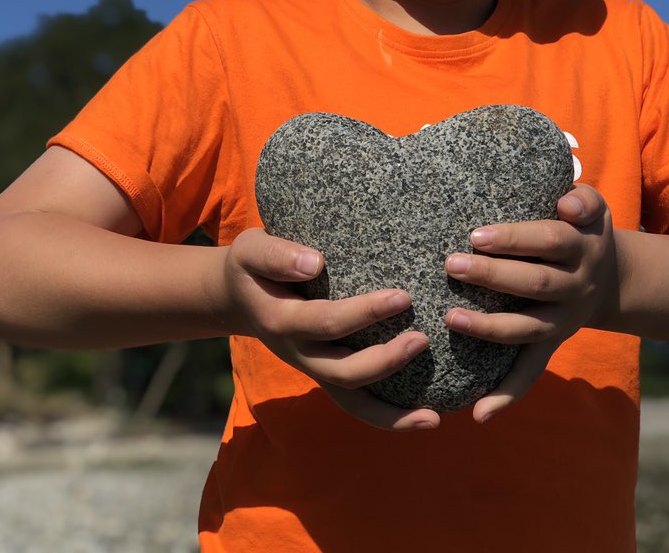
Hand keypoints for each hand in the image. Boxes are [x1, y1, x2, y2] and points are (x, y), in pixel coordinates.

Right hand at [223, 228, 438, 430]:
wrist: (235, 295)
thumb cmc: (251, 265)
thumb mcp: (251, 249)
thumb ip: (277, 255)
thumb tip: (315, 263)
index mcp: (280, 320)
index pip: (326, 322)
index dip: (364, 313)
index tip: (402, 297)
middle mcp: (297, 353)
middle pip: (342, 370)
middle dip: (385, 360)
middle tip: (423, 339)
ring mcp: (311, 368)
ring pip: (350, 401)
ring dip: (392, 411)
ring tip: (433, 416)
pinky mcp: (324, 373)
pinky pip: (356, 404)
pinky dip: (389, 418)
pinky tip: (426, 419)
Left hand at [443, 184, 616, 423]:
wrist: (612, 278)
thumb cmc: (584, 230)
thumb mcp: (595, 209)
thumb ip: (583, 199)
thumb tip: (567, 203)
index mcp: (580, 249)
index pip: (549, 241)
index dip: (515, 239)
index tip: (476, 234)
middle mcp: (573, 288)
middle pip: (534, 284)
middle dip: (492, 276)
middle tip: (451, 265)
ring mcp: (561, 322)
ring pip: (526, 330)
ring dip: (489, 328)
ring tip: (451, 318)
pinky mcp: (550, 346)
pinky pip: (530, 374)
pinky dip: (506, 396)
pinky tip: (479, 414)